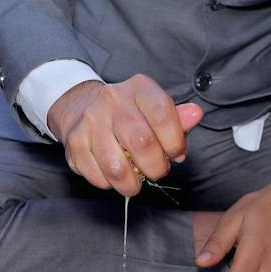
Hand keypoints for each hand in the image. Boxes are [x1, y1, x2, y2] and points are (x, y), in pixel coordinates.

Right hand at [46, 76, 202, 196]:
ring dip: (132, 183)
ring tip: (136, 181)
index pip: (162, 114)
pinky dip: (109, 183)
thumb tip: (196, 114)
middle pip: (141, 143)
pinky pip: (97, 175)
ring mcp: (90, 121)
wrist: (83, 106)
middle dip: (155, 167)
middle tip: (157, 171)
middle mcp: (113, 100)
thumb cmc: (129, 113)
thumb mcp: (155, 108)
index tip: (176, 154)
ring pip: (116, 166)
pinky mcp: (74, 142)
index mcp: (139, 88)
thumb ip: (178, 118)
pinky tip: (113, 175)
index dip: (175, 142)